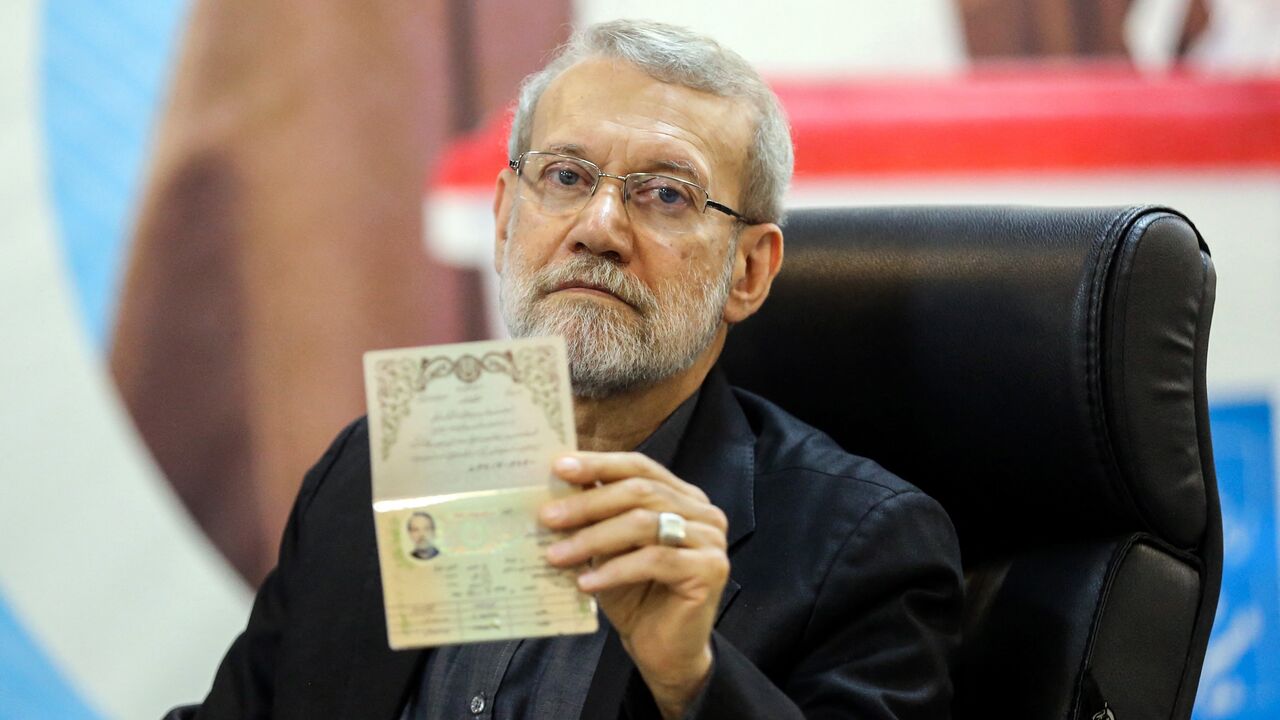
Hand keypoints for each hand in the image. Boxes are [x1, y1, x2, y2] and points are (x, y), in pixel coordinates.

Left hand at [541, 452, 729, 717]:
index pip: (639, 467)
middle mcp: (702, 512)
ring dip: (594, 538)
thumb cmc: (635, 595)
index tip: (559, 468)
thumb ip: (596, 516)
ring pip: (643, 524)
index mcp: (682, 496)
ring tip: (557, 555)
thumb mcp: (609, 549)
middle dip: (588, 504)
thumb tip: (557, 487)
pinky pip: (654, 561)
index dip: (599, 464)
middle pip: (640, 491)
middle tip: (547, 517)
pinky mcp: (710, 569)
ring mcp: (710, 539)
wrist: (663, 649)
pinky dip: (615, 570)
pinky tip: (586, 583)